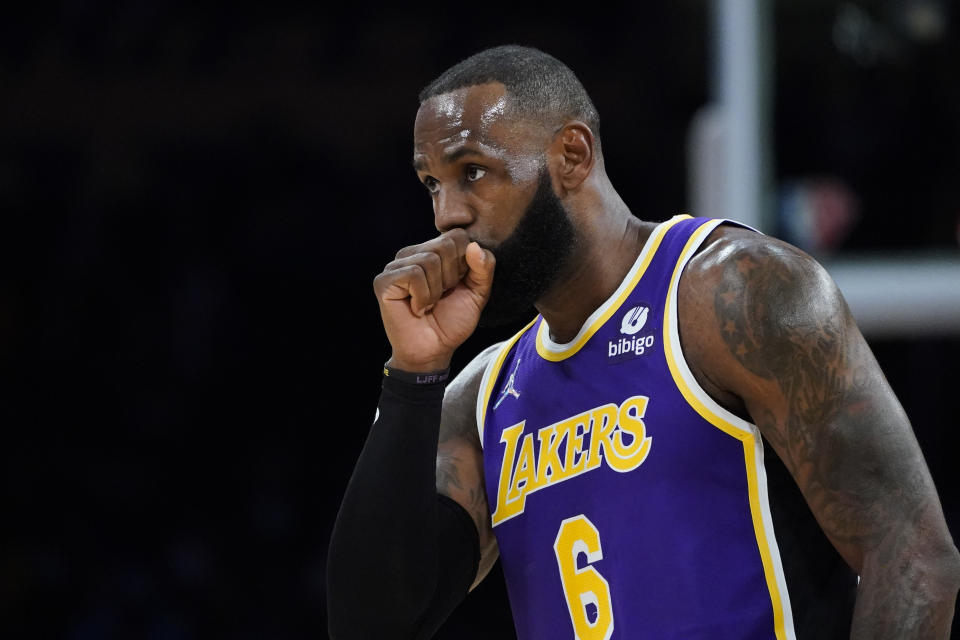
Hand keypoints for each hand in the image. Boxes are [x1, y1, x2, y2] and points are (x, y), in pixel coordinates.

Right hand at [373, 228, 495, 371]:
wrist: (433, 351)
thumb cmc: (452, 321)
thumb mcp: (478, 293)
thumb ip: (483, 268)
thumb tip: (474, 245)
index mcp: (434, 251)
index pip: (458, 236)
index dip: (465, 264)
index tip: (456, 286)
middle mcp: (413, 253)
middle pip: (445, 245)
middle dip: (451, 277)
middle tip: (441, 297)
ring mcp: (396, 265)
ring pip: (429, 260)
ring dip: (436, 290)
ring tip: (429, 304)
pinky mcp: (384, 281)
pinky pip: (414, 275)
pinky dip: (423, 297)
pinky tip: (417, 308)